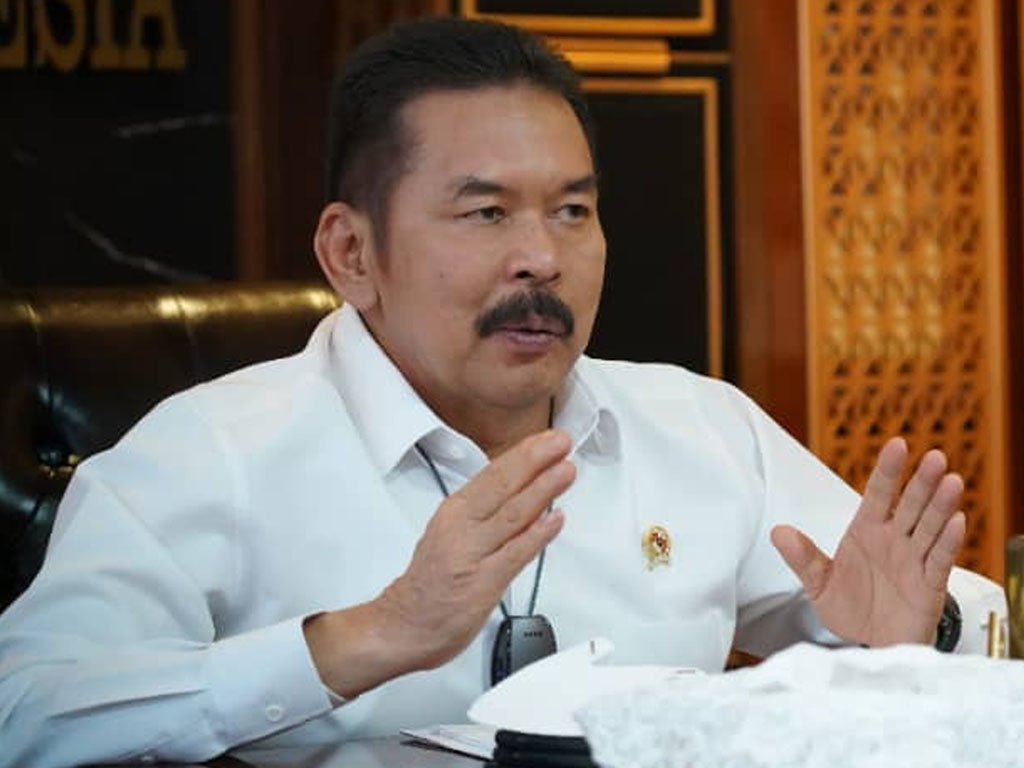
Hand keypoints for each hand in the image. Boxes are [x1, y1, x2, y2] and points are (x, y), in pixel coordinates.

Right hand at [305, 429, 573, 695]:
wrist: (405, 625)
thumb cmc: (432, 581)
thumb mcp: (452, 533)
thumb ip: (486, 513)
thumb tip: (528, 492)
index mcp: (455, 511)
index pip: (493, 474)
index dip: (524, 453)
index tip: (549, 438)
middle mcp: (462, 527)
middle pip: (502, 486)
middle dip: (536, 460)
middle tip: (562, 442)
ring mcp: (472, 554)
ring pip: (512, 515)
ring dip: (543, 490)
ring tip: (566, 471)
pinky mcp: (483, 583)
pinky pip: (515, 554)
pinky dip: (538, 535)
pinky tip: (557, 519)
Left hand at [771, 437, 965, 646]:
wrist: (870, 646)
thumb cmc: (850, 608)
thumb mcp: (819, 583)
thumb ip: (802, 558)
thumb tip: (777, 532)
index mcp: (867, 531)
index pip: (879, 494)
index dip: (888, 470)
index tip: (897, 445)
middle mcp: (894, 540)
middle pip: (911, 504)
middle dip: (921, 481)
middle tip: (934, 457)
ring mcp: (914, 560)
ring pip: (931, 527)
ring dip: (941, 505)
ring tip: (951, 481)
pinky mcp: (930, 585)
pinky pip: (940, 560)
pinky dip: (949, 541)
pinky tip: (956, 522)